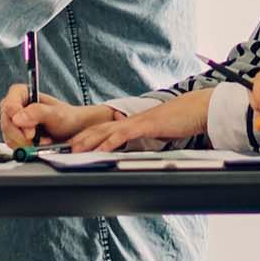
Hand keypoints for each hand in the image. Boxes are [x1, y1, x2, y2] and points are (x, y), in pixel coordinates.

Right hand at [0, 86, 112, 149]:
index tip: (29, 130)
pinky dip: (26, 149)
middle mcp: (15, 108)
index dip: (16, 117)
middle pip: (6, 123)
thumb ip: (37, 112)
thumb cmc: (67, 118)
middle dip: (21, 135)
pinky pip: (14, 146)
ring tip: (44, 142)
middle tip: (36, 140)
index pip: (9, 103)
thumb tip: (17, 118)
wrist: (75, 132)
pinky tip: (38, 147)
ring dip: (25, 144)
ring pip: (9, 136)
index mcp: (21, 93)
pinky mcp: (16, 138)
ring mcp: (14, 124)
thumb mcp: (56, 114)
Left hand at [66, 94, 202, 152]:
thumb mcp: (157, 132)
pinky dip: (109, 144)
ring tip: (73, 151)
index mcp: (132, 123)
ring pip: (106, 131)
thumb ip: (145, 139)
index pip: (104, 129)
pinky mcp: (145, 126)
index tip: (72, 146)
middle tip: (62, 148)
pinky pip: (123, 135)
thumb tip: (137, 149)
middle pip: (98, 128)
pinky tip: (100, 151)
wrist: (197, 108)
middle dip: (80, 138)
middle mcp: (130, 120)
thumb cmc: (180, 120)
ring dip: (88, 141)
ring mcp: (136, 122)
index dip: (87, 137)